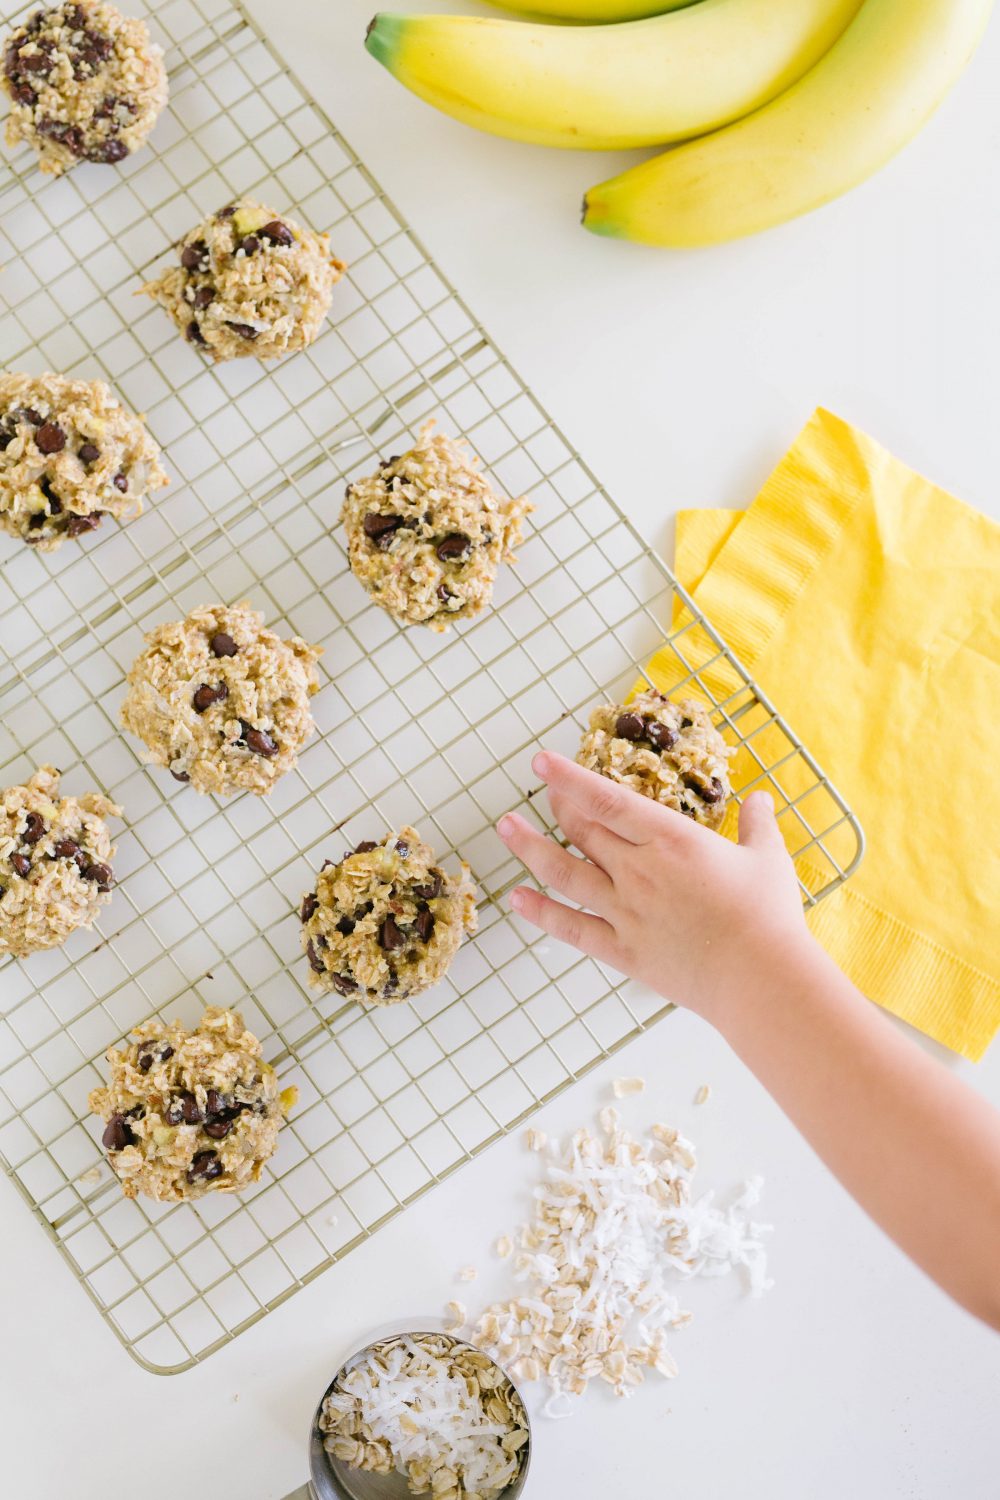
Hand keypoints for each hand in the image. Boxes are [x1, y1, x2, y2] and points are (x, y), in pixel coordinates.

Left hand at [497, 751, 807, 1024]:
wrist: (758, 978)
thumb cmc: (767, 917)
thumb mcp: (768, 858)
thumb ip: (757, 825)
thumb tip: (761, 799)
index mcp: (671, 839)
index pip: (607, 800)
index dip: (569, 778)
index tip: (541, 760)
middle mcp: (638, 870)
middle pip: (583, 831)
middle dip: (559, 806)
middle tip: (544, 793)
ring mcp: (625, 911)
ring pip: (565, 873)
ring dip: (531, 848)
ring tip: (506, 828)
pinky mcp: (622, 950)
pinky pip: (571, 928)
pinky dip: (541, 912)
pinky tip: (517, 898)